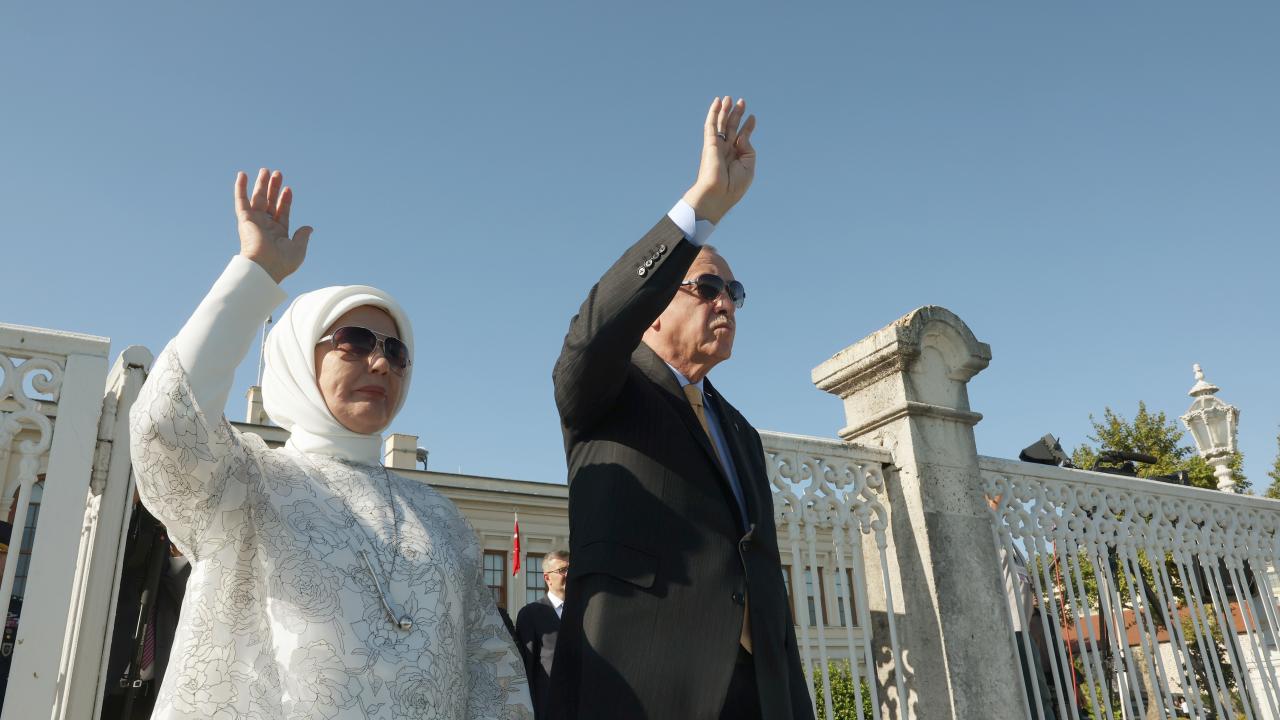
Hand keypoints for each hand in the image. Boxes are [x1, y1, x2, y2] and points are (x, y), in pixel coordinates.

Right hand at [234, 168, 311, 282]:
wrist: (265, 268)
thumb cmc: (282, 262)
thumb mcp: (298, 249)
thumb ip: (302, 236)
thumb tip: (309, 228)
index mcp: (278, 233)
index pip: (282, 212)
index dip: (285, 200)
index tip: (289, 189)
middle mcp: (265, 226)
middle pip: (270, 202)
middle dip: (274, 188)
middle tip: (278, 173)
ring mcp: (255, 222)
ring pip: (258, 198)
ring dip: (262, 184)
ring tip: (266, 170)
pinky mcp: (245, 219)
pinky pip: (241, 201)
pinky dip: (240, 188)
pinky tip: (242, 175)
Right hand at [681, 97, 756, 224]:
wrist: (717, 195)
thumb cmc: (733, 186)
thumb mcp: (748, 166)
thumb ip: (748, 149)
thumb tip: (742, 135)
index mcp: (735, 158)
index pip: (741, 138)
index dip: (747, 127)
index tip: (752, 118)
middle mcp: (725, 151)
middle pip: (731, 128)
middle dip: (737, 115)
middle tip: (742, 102)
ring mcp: (717, 146)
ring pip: (721, 124)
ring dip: (725, 110)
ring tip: (730, 98)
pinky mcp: (710, 144)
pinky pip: (711, 125)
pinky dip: (713, 113)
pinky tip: (717, 102)